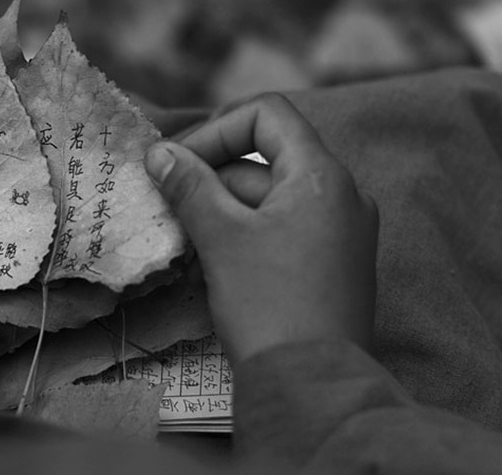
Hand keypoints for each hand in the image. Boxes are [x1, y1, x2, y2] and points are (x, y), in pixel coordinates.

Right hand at [144, 93, 377, 363]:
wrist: (312, 388)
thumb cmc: (268, 304)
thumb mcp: (222, 238)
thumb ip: (189, 186)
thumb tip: (159, 152)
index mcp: (322, 176)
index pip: (269, 114)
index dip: (217, 128)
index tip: (179, 162)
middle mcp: (342, 194)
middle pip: (266, 158)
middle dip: (212, 175)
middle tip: (168, 201)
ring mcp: (342, 231)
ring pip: (271, 197)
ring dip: (224, 207)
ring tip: (184, 237)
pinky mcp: (334, 263)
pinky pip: (285, 228)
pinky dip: (248, 232)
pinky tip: (213, 259)